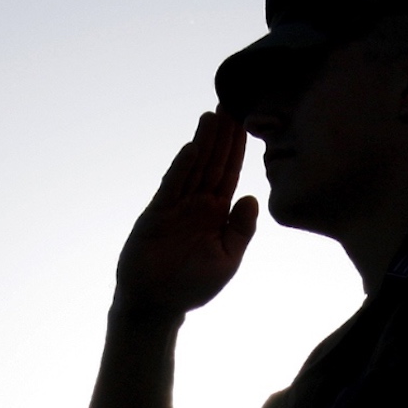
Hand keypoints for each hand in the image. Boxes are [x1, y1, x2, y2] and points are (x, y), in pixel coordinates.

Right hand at [112, 112, 260, 322]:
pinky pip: (171, 186)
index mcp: (217, 214)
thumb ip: (241, 229)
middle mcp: (197, 204)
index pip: (230, 174)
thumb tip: (251, 196)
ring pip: (193, 168)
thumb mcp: (228, 259)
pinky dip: (181, 167)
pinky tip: (192, 148)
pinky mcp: (156, 214)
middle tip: (232, 103)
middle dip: (222, 135)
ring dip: (203, 142)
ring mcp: (176, 206)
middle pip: (212, 163)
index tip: (247, 123)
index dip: (238, 149)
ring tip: (213, 115)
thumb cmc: (193, 286)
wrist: (157, 305)